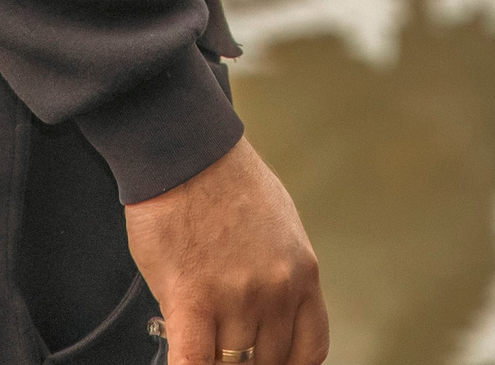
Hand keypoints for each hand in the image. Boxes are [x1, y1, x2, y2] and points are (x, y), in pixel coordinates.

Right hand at [127, 137, 327, 364]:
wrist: (188, 152)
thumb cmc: (228, 183)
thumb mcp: (281, 228)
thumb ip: (279, 277)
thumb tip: (267, 320)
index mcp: (303, 273)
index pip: (309, 350)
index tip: (269, 362)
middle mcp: (276, 291)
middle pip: (267, 362)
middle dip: (245, 361)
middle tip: (225, 343)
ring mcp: (237, 297)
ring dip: (215, 359)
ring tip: (201, 336)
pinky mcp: (192, 299)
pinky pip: (193, 362)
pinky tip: (185, 361)